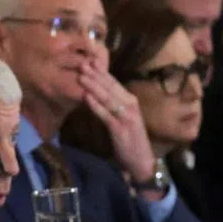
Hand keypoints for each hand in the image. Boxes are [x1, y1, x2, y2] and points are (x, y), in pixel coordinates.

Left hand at [77, 63, 158, 189]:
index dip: (101, 72)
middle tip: (82, 63)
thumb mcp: (120, 119)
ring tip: (81, 75)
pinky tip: (86, 97)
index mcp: (130, 101)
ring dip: (94, 85)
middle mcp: (130, 104)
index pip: (113, 83)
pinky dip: (96, 105)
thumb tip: (96, 93)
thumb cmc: (129, 140)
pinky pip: (106, 114)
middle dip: (96, 74)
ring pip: (107, 97)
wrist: (141, 161)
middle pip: (110, 86)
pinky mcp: (120, 128)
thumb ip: (111, 106)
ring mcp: (126, 116)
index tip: (89, 60)